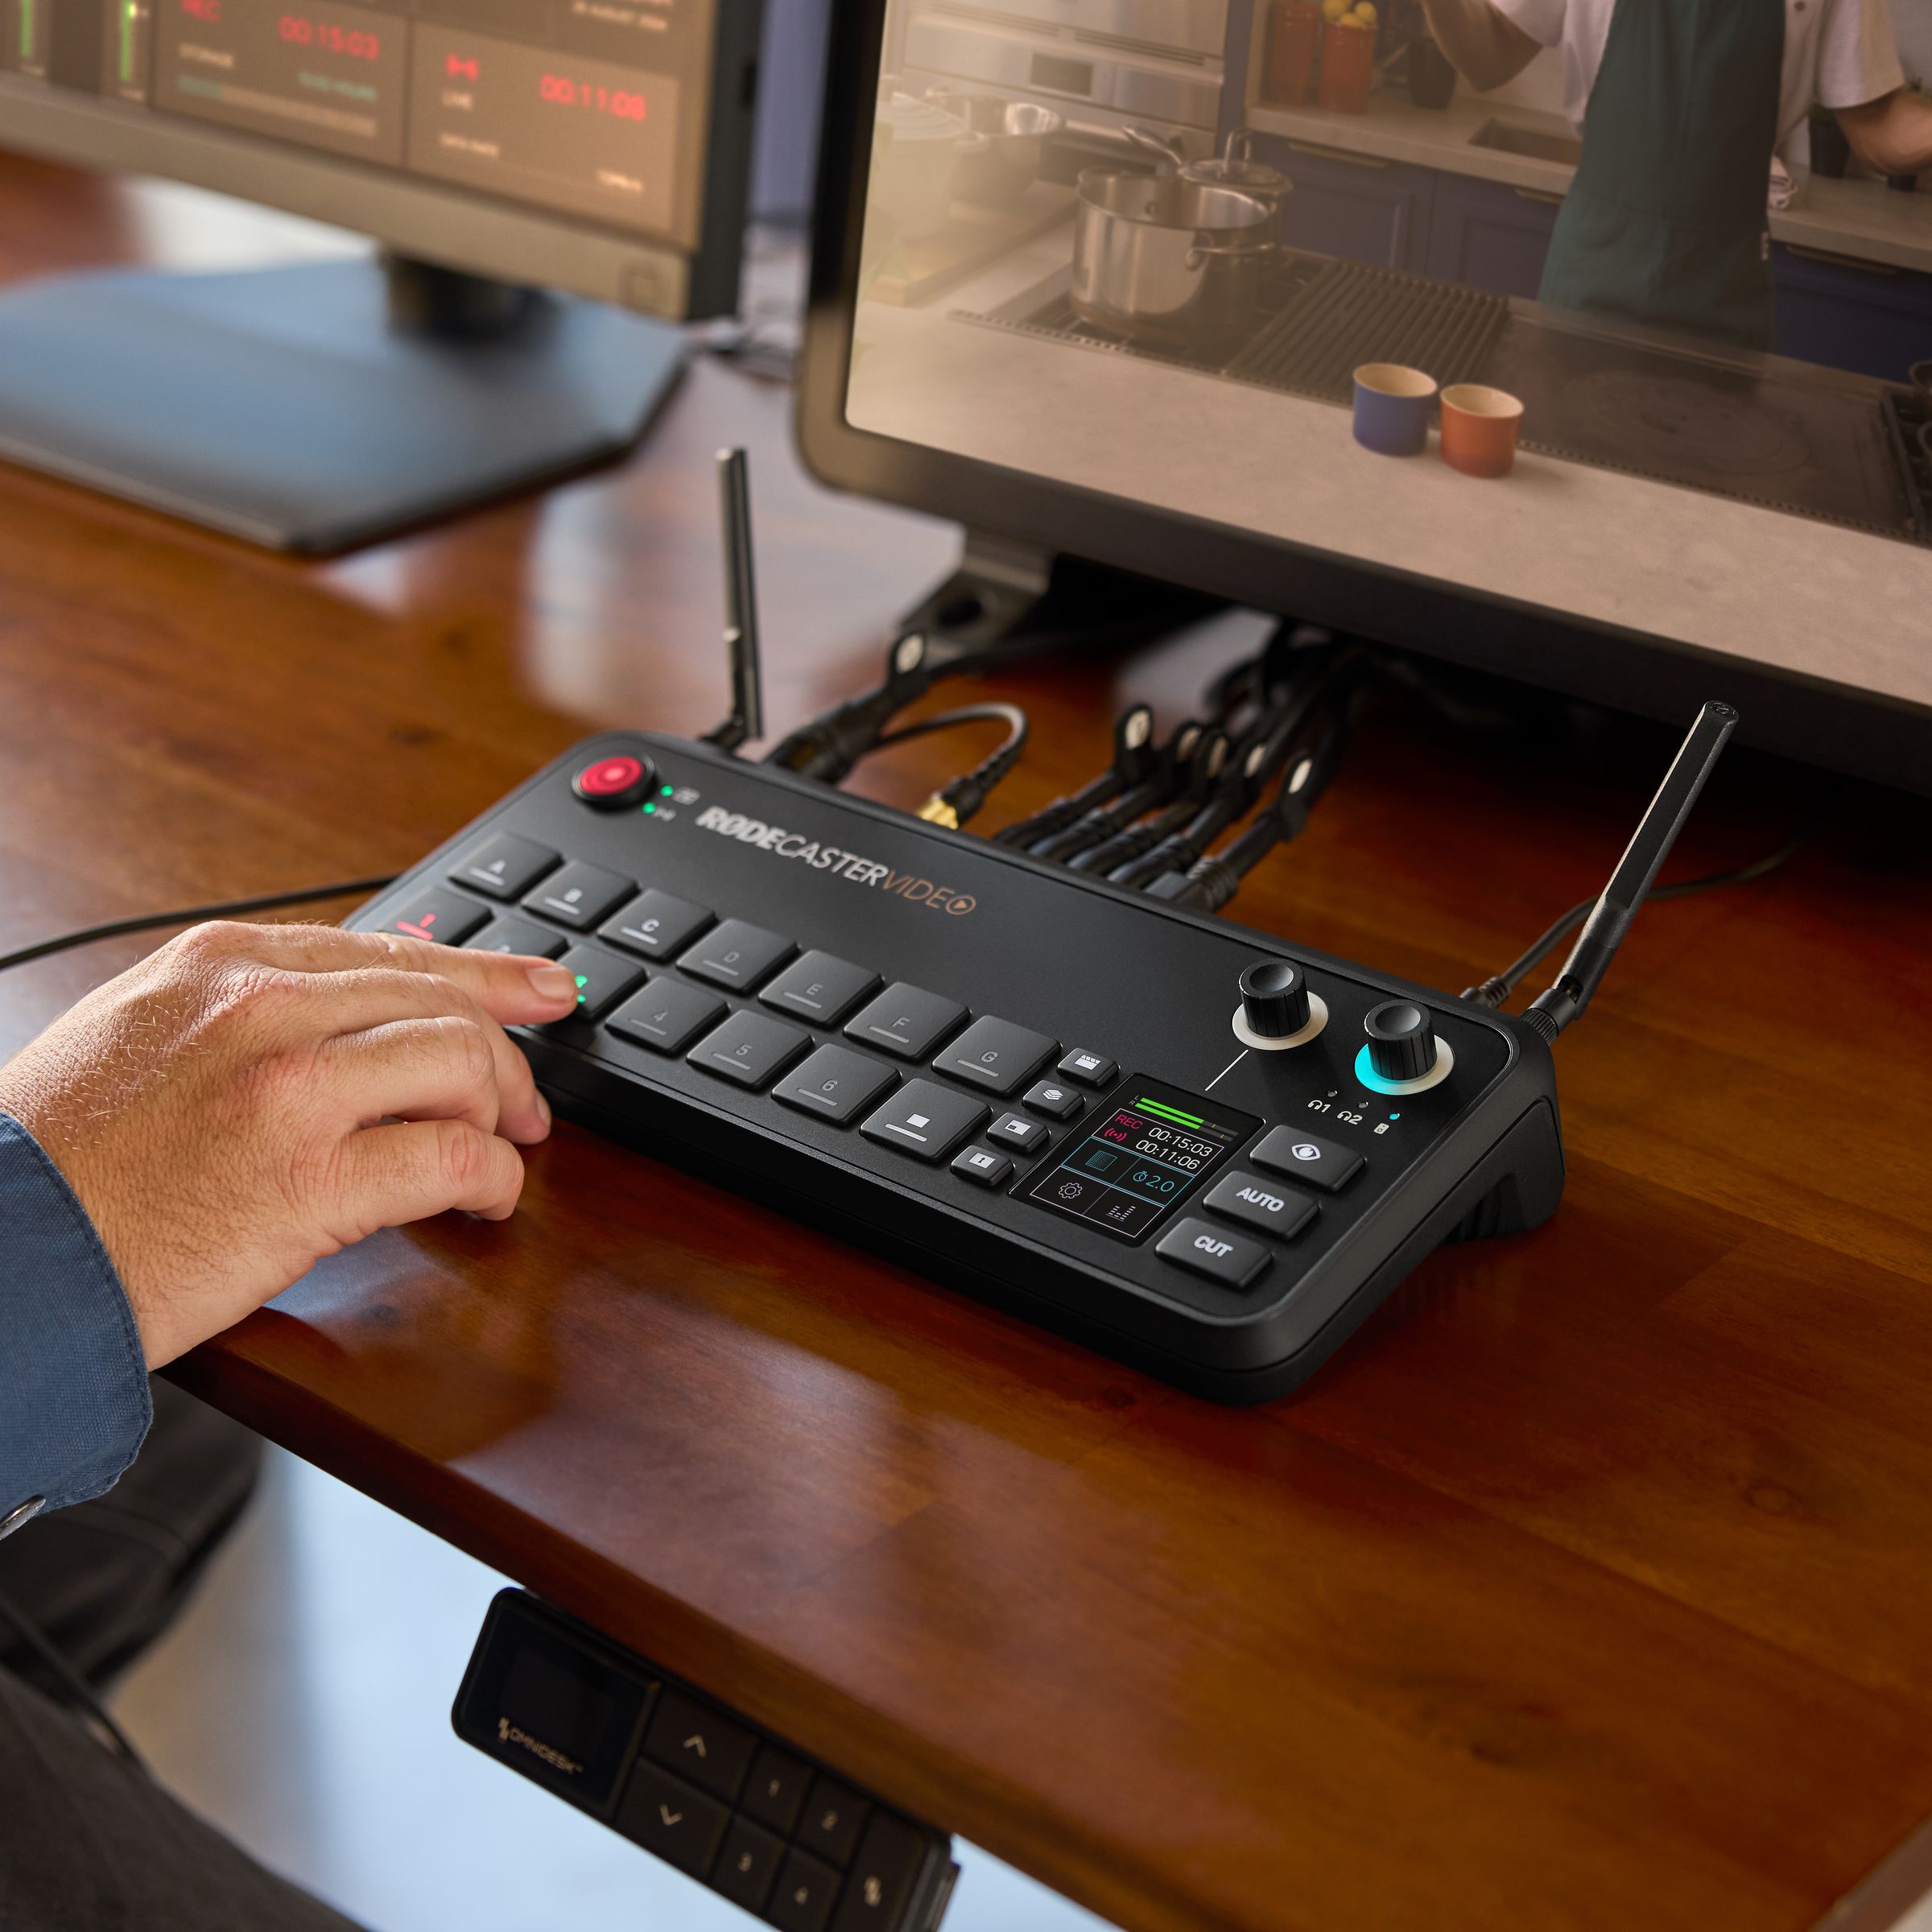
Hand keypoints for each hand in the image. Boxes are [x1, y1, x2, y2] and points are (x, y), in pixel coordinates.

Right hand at [0, 921, 580, 1367]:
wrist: (0, 1251)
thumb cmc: (59, 1159)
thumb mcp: (139, 1034)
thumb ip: (240, 1011)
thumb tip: (344, 1014)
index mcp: (224, 964)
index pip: (392, 951)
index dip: (483, 974)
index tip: (538, 989)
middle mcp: (262, 1006)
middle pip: (441, 1000)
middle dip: (506, 1052)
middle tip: (526, 1102)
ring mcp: (289, 1088)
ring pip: (461, 1060)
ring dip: (505, 1111)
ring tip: (505, 1149)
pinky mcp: (309, 1179)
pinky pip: (452, 1156)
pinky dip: (492, 1178)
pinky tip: (486, 1197)